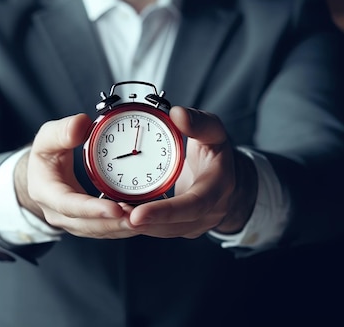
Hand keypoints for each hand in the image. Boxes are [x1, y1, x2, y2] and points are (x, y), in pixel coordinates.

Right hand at [14, 114, 135, 238]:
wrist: (41, 174)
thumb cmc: (45, 156)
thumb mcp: (47, 138)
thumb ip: (62, 131)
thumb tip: (80, 125)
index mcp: (46, 193)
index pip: (69, 205)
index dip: (93, 209)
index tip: (115, 209)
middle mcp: (58, 214)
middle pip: (88, 225)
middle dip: (114, 223)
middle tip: (139, 218)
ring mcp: (73, 222)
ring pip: (99, 231)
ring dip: (122, 227)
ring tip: (144, 219)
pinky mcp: (87, 224)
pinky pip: (106, 229)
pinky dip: (123, 226)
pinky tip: (140, 219)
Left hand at [127, 107, 257, 238]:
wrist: (230, 181)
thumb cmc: (217, 154)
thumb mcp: (214, 132)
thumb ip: (198, 122)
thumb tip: (177, 113)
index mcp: (219, 187)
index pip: (193, 205)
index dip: (165, 211)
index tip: (137, 213)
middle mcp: (209, 212)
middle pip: (174, 225)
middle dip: (144, 222)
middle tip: (116, 215)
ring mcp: (196, 224)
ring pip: (164, 231)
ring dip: (138, 225)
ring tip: (113, 213)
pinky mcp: (183, 228)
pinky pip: (160, 229)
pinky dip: (141, 223)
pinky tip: (121, 214)